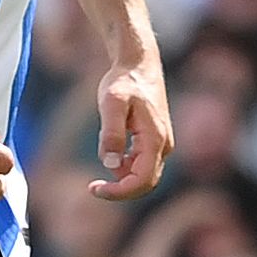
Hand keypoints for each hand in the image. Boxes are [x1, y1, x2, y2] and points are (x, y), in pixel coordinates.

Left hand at [91, 58, 172, 199]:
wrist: (139, 65)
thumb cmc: (124, 82)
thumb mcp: (111, 104)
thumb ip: (111, 134)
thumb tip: (110, 165)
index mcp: (155, 139)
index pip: (143, 180)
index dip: (119, 191)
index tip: (95, 189)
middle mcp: (164, 145)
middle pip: (145, 183)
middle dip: (120, 189)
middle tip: (93, 187)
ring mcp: (162, 144)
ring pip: (143, 175)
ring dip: (121, 175)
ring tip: (102, 149)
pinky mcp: (156, 141)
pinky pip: (142, 164)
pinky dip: (125, 164)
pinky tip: (112, 146)